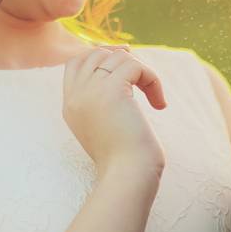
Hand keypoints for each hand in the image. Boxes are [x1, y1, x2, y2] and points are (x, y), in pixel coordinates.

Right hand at [62, 45, 167, 177]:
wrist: (127, 177)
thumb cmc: (125, 160)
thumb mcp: (107, 127)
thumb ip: (104, 99)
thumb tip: (124, 60)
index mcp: (70, 105)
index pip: (75, 63)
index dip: (100, 57)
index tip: (126, 66)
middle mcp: (76, 96)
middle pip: (95, 54)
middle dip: (122, 59)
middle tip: (143, 77)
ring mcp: (90, 92)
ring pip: (118, 57)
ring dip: (143, 72)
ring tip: (154, 98)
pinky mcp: (110, 91)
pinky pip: (135, 65)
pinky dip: (153, 79)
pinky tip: (160, 104)